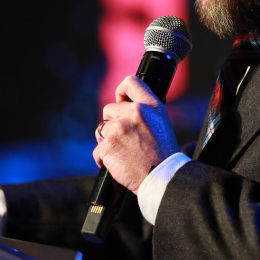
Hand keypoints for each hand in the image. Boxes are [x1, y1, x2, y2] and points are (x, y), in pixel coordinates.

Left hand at [94, 75, 178, 193]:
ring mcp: (119, 128)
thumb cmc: (163, 154)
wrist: (162, 177)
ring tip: (122, 153)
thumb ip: (144, 112)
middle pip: (109, 109)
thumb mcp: (161, 123)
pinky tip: (117, 164)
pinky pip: (97, 149)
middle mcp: (134, 112)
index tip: (120, 101)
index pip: (130, 82)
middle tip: (124, 139)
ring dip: (106, 141)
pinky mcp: (108, 145)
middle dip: (112, 124)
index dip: (121, 91)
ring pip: (100, 129)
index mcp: (150, 105)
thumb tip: (124, 106)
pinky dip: (103, 159)